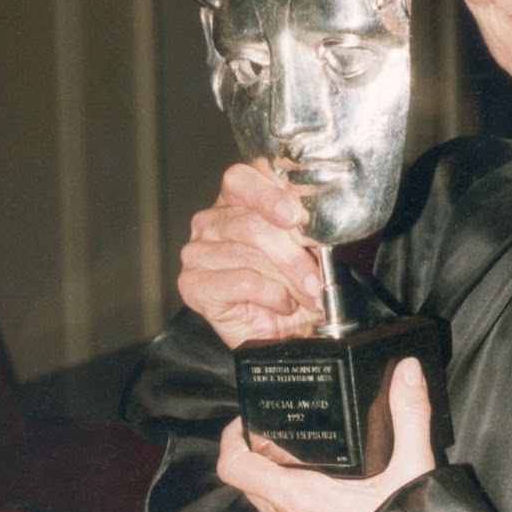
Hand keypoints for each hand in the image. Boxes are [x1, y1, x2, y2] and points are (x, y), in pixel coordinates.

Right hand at [179, 162, 323, 349]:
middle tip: (317, 277)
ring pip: (249, 254)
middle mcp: (211, 221)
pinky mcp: (193, 284)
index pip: (241, 179)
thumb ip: (304, 227)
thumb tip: (312, 219)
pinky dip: (272, 294)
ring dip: (289, 279)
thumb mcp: (308, 249)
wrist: (286, 332)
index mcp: (236, 200)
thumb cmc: (295, 285)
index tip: (297, 216)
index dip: (269, 194)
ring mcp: (197, 252)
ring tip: (308, 295)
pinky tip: (280, 303)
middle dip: (292, 254)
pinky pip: (242, 281)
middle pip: (250, 223)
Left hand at [217, 357, 436, 511]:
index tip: (246, 419)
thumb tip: (408, 371)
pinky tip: (326, 495)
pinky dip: (292, 505)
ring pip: (266, 504)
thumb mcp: (413, 470)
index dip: (231, 438)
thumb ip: (409, 416)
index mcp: (300, 498)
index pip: (235, 466)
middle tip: (282, 430)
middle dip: (257, 453)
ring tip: (307, 458)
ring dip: (275, 481)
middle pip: (248, 481)